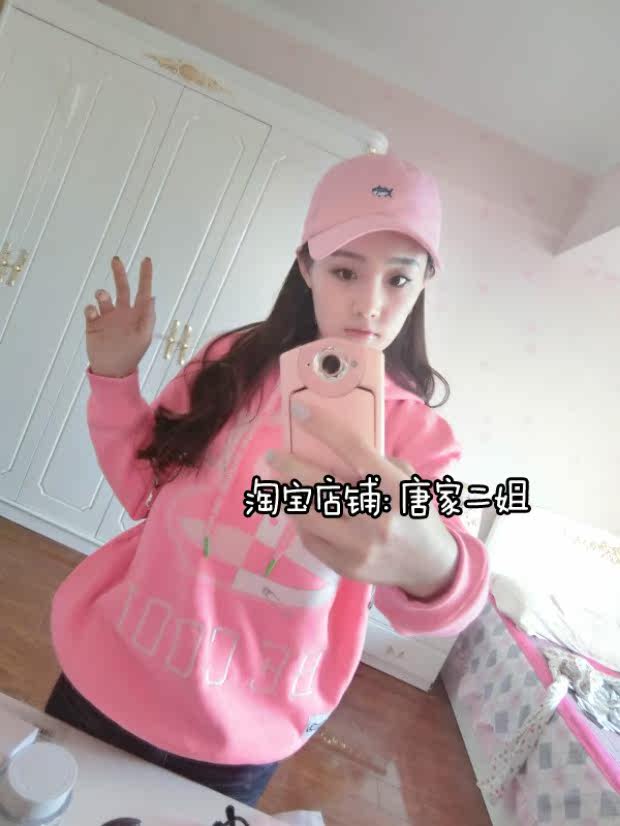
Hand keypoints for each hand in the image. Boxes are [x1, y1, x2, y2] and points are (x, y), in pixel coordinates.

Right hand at [84, 256, 154, 377]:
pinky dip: (91, 307)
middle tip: (116, 260)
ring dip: (102, 293)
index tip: (146, 260)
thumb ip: (148, 317)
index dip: (145, 276)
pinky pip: (90, 309)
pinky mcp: (93, 324)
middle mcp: (122, 312)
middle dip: (119, 274)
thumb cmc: (131, 355)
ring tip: (102, 297)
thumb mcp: (143, 336)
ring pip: (103, 297)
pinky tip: (93, 313)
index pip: (143, 291)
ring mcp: (107, 317)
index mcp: (137, 315)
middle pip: (121, 288)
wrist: (112, 371)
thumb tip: (151, 297)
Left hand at [265, 400, 458, 596]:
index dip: (324, 428)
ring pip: (308, 514)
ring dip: (288, 495)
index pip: (355, 450)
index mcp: (397, 489)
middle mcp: (378, 518)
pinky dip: (300, 520)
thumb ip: (378, 463)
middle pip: (322, 485)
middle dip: (290, 466)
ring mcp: (360, 546)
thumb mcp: (408, 481)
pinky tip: (297, 509)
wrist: (430, 566)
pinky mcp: (347, 566)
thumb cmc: (415, 513)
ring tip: (278, 482)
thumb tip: (334, 445)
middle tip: (273, 456)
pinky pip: (311, 539)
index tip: (299, 410)